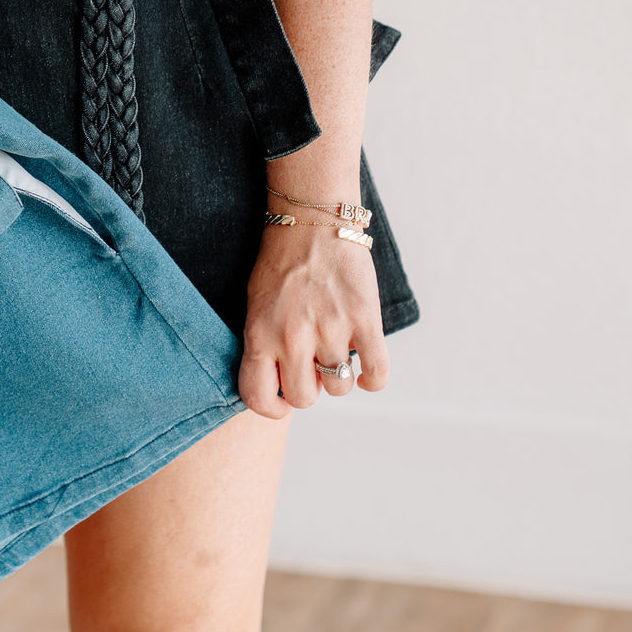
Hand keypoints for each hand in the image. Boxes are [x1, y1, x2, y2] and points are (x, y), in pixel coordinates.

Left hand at [236, 223, 389, 417]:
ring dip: (339, 377)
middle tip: (311, 367)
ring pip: (339, 387)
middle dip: (309, 388)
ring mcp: (330, 329)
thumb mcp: (255, 306)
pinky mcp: (364, 319)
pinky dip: (373, 380)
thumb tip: (276, 382)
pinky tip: (366, 372)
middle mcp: (293, 338)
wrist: (311, 223)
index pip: (258, 396)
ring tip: (335, 353)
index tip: (281, 401)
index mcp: (260, 334)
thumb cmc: (280, 264)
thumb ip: (262, 344)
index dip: (271, 408)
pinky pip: (376, 371)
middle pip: (304, 397)